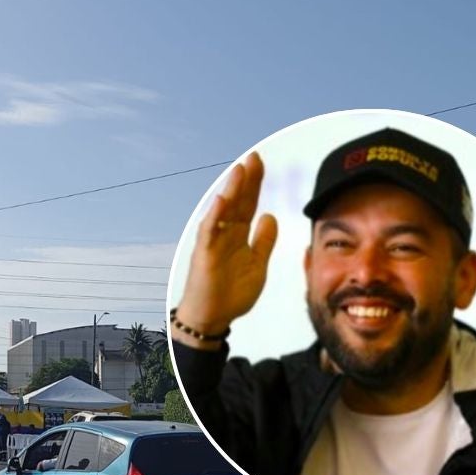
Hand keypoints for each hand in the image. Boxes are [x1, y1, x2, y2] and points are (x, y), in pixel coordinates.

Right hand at [174, 151, 277, 348]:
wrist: (213, 317)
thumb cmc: (232, 294)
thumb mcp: (258, 264)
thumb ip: (264, 241)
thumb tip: (271, 215)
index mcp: (239, 235)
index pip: (248, 204)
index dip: (255, 184)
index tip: (261, 163)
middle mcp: (225, 234)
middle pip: (237, 201)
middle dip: (246, 180)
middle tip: (254, 157)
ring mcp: (214, 242)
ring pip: (223, 211)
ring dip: (231, 190)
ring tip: (240, 170)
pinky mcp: (204, 254)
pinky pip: (209, 231)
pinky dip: (215, 215)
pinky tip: (222, 199)